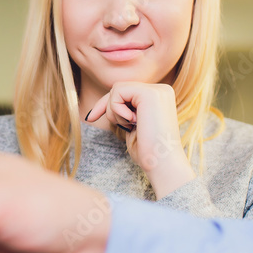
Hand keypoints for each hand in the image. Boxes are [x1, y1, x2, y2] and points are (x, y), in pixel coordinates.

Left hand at [87, 82, 194, 198]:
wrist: (161, 164)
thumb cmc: (148, 152)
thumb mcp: (133, 125)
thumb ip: (125, 110)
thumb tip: (105, 103)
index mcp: (160, 97)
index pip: (127, 92)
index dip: (107, 104)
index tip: (90, 117)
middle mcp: (161, 90)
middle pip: (120, 88)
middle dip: (106, 106)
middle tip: (102, 121)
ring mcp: (157, 91)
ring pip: (117, 89)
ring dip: (114, 111)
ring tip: (129, 126)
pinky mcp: (150, 94)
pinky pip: (118, 92)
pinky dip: (116, 109)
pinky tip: (131, 122)